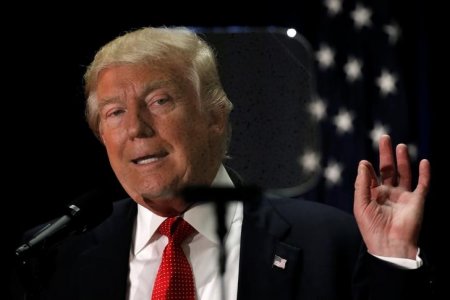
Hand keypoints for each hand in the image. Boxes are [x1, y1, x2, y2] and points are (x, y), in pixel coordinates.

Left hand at [354, 135, 429, 258]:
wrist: (389, 244)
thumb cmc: (371, 227)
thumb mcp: (361, 204)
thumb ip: (362, 183)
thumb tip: (363, 163)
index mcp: (373, 195)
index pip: (371, 176)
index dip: (368, 168)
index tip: (366, 162)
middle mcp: (388, 193)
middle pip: (388, 169)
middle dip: (387, 154)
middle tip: (385, 137)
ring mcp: (403, 196)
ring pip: (404, 173)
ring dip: (403, 160)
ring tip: (400, 146)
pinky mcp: (417, 201)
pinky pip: (423, 185)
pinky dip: (425, 174)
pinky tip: (424, 162)